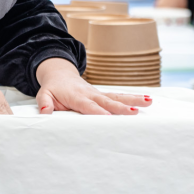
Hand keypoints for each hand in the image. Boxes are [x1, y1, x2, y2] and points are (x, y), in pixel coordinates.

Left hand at [35, 58, 150, 114]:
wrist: (60, 74)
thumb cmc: (53, 88)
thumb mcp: (44, 94)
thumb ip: (45, 103)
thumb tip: (45, 113)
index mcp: (77, 96)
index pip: (89, 106)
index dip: (99, 112)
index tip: (109, 118)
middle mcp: (91, 94)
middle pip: (108, 101)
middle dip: (121, 107)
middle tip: (135, 113)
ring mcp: (99, 94)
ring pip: (117, 96)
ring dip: (133, 99)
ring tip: (149, 101)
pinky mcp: (103, 95)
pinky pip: (119, 96)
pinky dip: (133, 98)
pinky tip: (147, 100)